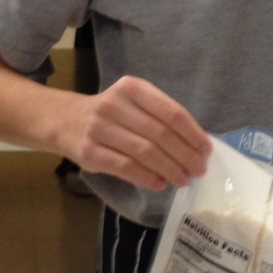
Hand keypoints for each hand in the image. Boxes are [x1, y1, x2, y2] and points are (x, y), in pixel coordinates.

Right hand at [64, 75, 211, 191]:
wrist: (65, 120)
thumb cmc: (111, 113)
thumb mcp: (134, 103)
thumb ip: (161, 118)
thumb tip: (197, 145)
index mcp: (133, 88)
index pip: (171, 112)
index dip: (193, 134)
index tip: (207, 150)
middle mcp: (115, 104)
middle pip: (160, 134)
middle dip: (185, 155)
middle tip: (199, 170)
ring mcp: (100, 128)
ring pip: (145, 152)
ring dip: (169, 169)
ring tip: (183, 180)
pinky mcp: (89, 152)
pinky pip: (125, 168)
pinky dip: (147, 178)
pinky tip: (160, 184)